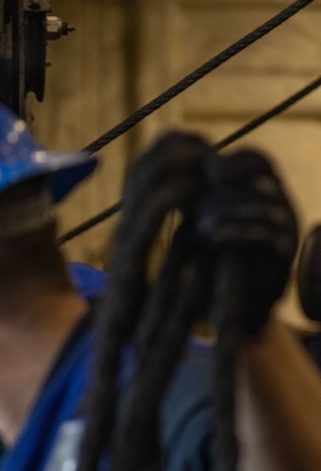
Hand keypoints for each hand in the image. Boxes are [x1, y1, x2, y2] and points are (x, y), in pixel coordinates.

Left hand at [197, 149, 298, 333]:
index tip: (208, 171)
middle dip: (224, 193)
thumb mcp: (202, 223)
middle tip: (195, 209)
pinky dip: (237, 231)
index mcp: (264, 191)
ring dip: (228, 211)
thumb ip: (199, 198)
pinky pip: (266, 234)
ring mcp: (287, 231)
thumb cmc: (212, 262)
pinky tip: (213, 236)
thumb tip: (185, 171)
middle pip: (262, 180)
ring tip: (200, 226)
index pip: (259, 161)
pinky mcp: (283, 257)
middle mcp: (281, 206)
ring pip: (265, 204)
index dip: (235, 161)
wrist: (229, 309)